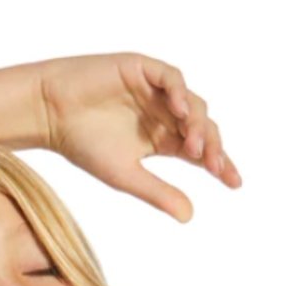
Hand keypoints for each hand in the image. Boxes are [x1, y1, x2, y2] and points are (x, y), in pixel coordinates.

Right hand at [38, 52, 241, 221]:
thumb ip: (157, 193)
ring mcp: (155, 90)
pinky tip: (180, 112)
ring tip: (194, 148)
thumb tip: (190, 217)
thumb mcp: (125, 176)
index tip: (234, 183)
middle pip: (202, 128)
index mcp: (162, 139)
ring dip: (197, 125)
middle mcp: (164, 113)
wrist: (51, 113)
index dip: (220, 164)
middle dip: (213, 148)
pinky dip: (180, 93)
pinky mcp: (143, 69)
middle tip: (215, 168)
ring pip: (192, 103)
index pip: (200, 151)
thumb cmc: (83, 145)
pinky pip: (172, 78)